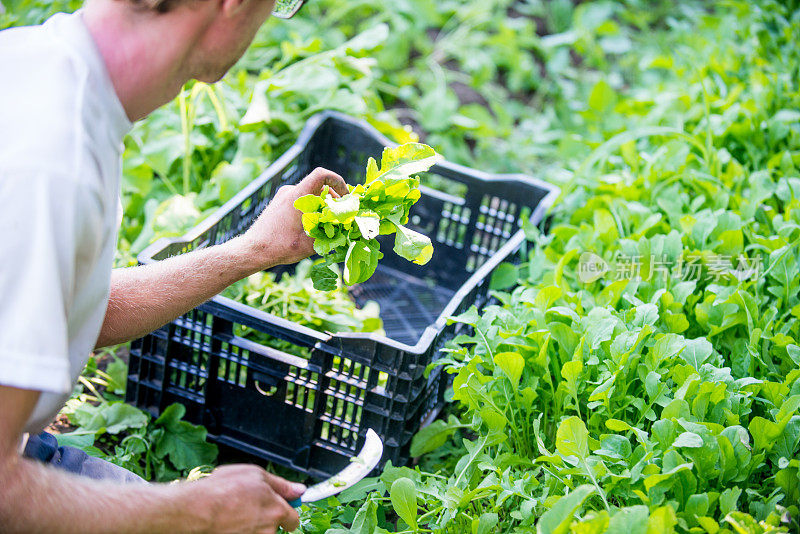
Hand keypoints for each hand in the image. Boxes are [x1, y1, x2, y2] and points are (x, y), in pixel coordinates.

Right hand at [189, 464, 305, 533]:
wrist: (195, 510)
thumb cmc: (222, 489)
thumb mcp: (255, 475)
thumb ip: (281, 485)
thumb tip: (299, 490)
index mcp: (276, 511)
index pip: (293, 520)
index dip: (286, 513)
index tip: (279, 509)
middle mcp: (268, 530)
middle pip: (275, 528)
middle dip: (267, 520)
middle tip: (248, 509)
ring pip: (259, 533)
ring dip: (251, 526)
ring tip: (234, 514)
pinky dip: (238, 530)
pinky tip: (228, 523)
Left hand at [242, 167, 347, 266]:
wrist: (253, 250)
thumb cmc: (279, 247)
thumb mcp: (310, 244)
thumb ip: (329, 235)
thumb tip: (344, 231)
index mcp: (298, 196)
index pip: (322, 174)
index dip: (338, 181)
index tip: (345, 197)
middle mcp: (290, 191)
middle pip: (318, 186)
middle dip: (333, 199)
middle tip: (340, 215)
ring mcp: (283, 196)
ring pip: (310, 193)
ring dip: (322, 205)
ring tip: (327, 223)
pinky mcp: (279, 203)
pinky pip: (300, 199)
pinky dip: (311, 208)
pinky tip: (313, 225)